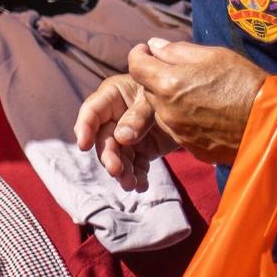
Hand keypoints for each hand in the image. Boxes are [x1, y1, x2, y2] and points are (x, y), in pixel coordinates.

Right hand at [75, 73, 179, 191]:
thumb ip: (138, 115)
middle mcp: (115, 118)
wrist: (193, 105)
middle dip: (109, 156)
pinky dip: (138, 177)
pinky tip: (141, 186)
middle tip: (116, 171)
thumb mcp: (154, 99)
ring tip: (131, 184)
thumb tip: (121, 138)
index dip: (84, 127)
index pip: (92, 111)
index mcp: (113, 96)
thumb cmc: (169, 90)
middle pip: (104, 139)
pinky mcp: (141, 150)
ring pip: (118, 156)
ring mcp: (127, 136)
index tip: (84, 145)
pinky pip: (136, 165)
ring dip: (122, 172)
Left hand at [125, 37, 265, 165]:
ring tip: (196, 95)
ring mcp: (178, 132)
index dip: (138, 55)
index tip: (145, 51)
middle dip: (156, 79)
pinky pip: (177, 130)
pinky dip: (183, 120)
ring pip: (161, 112)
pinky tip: (206, 114)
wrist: (271, 120)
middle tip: (179, 73)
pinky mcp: (191, 148)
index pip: (135, 66)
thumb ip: (176, 50)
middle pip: (147, 90)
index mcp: (168, 83)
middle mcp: (166, 110)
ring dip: (169, 102)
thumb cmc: (244, 82)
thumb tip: (153, 45)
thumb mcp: (213, 55)